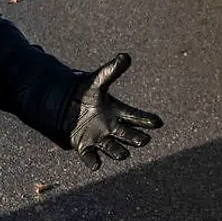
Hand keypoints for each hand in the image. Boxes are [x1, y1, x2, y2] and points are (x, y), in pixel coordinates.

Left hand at [62, 53, 163, 170]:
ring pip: (113, 148)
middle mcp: (112, 127)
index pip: (136, 116)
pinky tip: (96, 164)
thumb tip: (126, 56)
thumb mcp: (98, 81)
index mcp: (118, 112)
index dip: (147, 120)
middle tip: (144, 140)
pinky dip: (93, 161)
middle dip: (136, 138)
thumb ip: (111, 70)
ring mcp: (99, 139)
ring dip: (118, 151)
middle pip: (128, 135)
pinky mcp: (84, 146)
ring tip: (123, 153)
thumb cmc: (85, 93)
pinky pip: (90, 156)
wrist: (64, 104)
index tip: (157, 122)